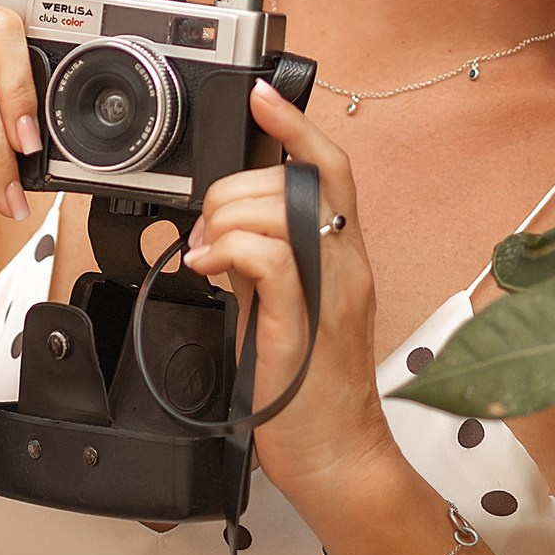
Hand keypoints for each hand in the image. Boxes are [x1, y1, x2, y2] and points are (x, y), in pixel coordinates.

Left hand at [185, 82, 397, 498]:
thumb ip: (267, 266)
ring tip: (208, 253)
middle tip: (208, 226)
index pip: (333, 169)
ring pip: (280, 209)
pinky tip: (210, 266)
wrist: (338, 459)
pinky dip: (231, 249)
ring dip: (227, 219)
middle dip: (234, 187)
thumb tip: (227, 235)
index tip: (262, 95)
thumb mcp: (288, 309)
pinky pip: (271, 259)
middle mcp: (346, 266)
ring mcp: (329, 294)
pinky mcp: (302, 325)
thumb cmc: (311, 390)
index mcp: (345, 257)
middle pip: (293, 181)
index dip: (298, 124)